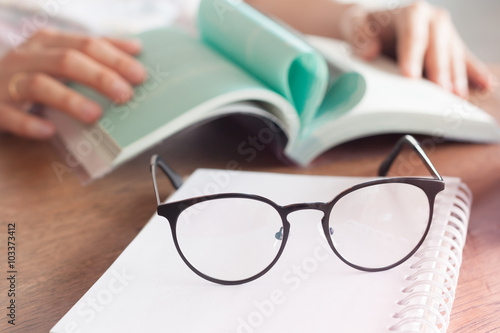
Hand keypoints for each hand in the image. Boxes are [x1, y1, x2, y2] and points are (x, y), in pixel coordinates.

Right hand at [0, 29, 146, 138]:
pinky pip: (11, 114)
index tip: (140, 75)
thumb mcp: (60, 57)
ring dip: (69, 99)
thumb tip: (135, 47)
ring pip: (39, 84)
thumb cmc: (31, 73)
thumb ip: (95, 53)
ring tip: (95, 114)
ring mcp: (8, 81)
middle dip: (99, 77)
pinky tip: (49, 130)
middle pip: (66, 61)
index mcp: (48, 42)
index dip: (114, 58)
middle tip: (125, 94)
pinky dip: (30, 123)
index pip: (87, 44)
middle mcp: (28, 57)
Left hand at [339, 1, 492, 97]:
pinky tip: (484, 87)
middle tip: (437, 92)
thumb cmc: (367, 27)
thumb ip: (359, 35)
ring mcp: (447, 35)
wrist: (375, 26)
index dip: (412, 56)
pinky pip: (466, 62)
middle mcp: (435, 20)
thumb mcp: (356, 26)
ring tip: (456, 98)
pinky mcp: (452, 49)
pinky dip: (475, 74)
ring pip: (455, 56)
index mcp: (413, 12)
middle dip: (439, 70)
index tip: (409, 76)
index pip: (414, 35)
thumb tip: (368, 52)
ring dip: (457, 78)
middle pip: (439, 47)